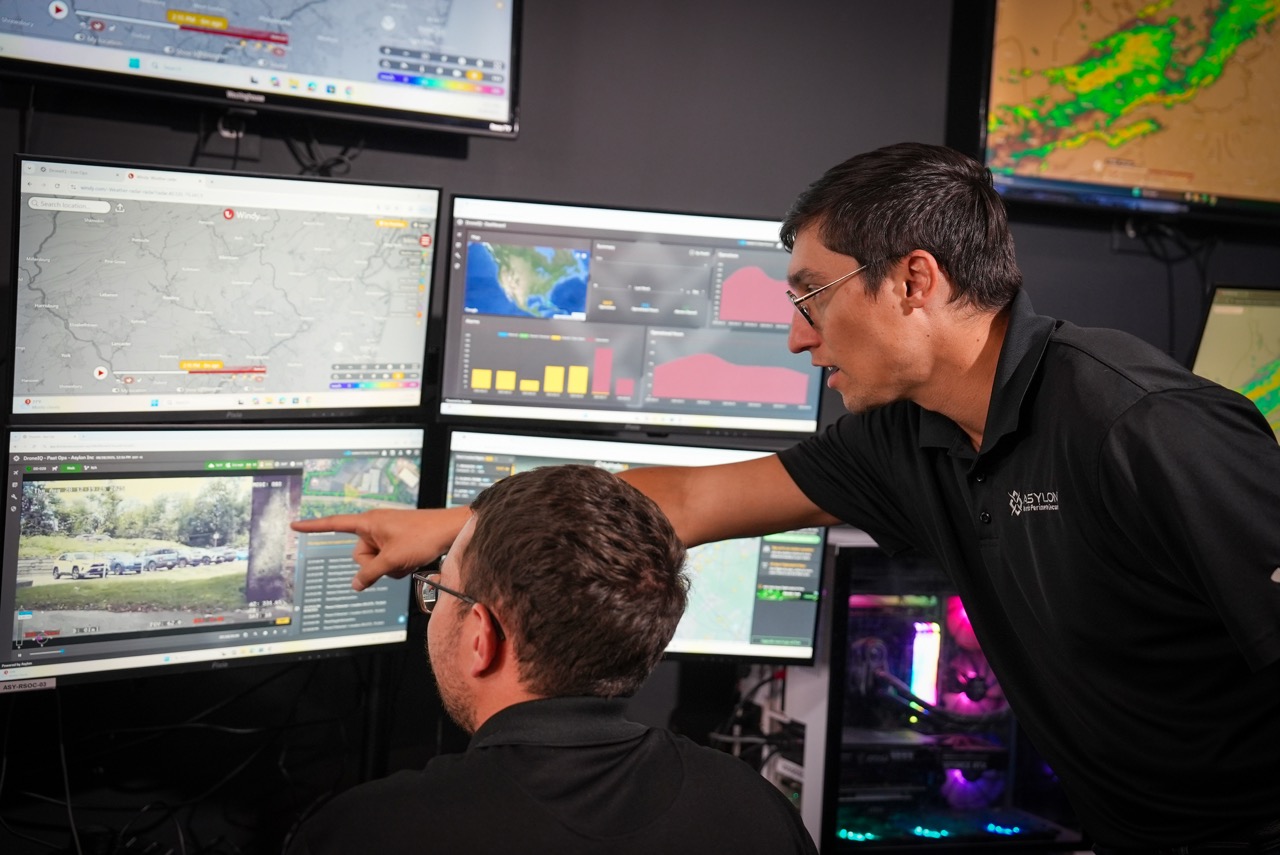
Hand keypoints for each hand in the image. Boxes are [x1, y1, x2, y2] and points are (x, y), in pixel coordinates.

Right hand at [290, 506, 468, 590]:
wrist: (450, 531)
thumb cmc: (423, 537)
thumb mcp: (392, 560)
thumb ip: (369, 574)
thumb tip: (355, 584)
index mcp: (368, 522)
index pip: (334, 524)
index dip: (313, 526)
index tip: (295, 524)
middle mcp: (374, 526)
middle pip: (359, 555)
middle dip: (374, 564)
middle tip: (395, 558)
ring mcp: (386, 534)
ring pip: (375, 561)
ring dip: (388, 567)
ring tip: (407, 558)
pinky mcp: (397, 541)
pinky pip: (387, 559)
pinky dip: (397, 565)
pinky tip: (412, 561)